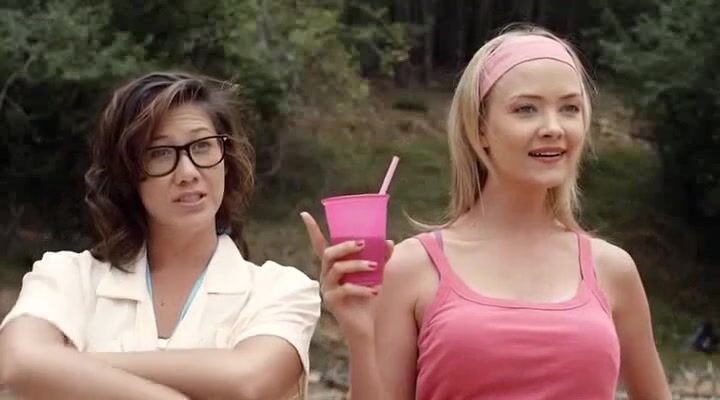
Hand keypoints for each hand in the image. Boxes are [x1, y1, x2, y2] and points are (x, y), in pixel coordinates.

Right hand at [300, 212, 392, 336]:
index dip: (312, 230)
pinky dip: (362, 288)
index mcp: (333, 266)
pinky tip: (374, 291)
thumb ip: (380, 257)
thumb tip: (388, 242)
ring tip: (375, 267)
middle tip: (363, 244)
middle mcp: (325, 275)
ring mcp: (327, 288)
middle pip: (329, 254)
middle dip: (345, 246)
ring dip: (358, 266)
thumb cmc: (367, 297)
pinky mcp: (332, 302)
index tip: (304, 214)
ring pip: (337, 269)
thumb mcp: (375, 274)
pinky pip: (345, 290)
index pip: (319, 244)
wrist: (365, 325)